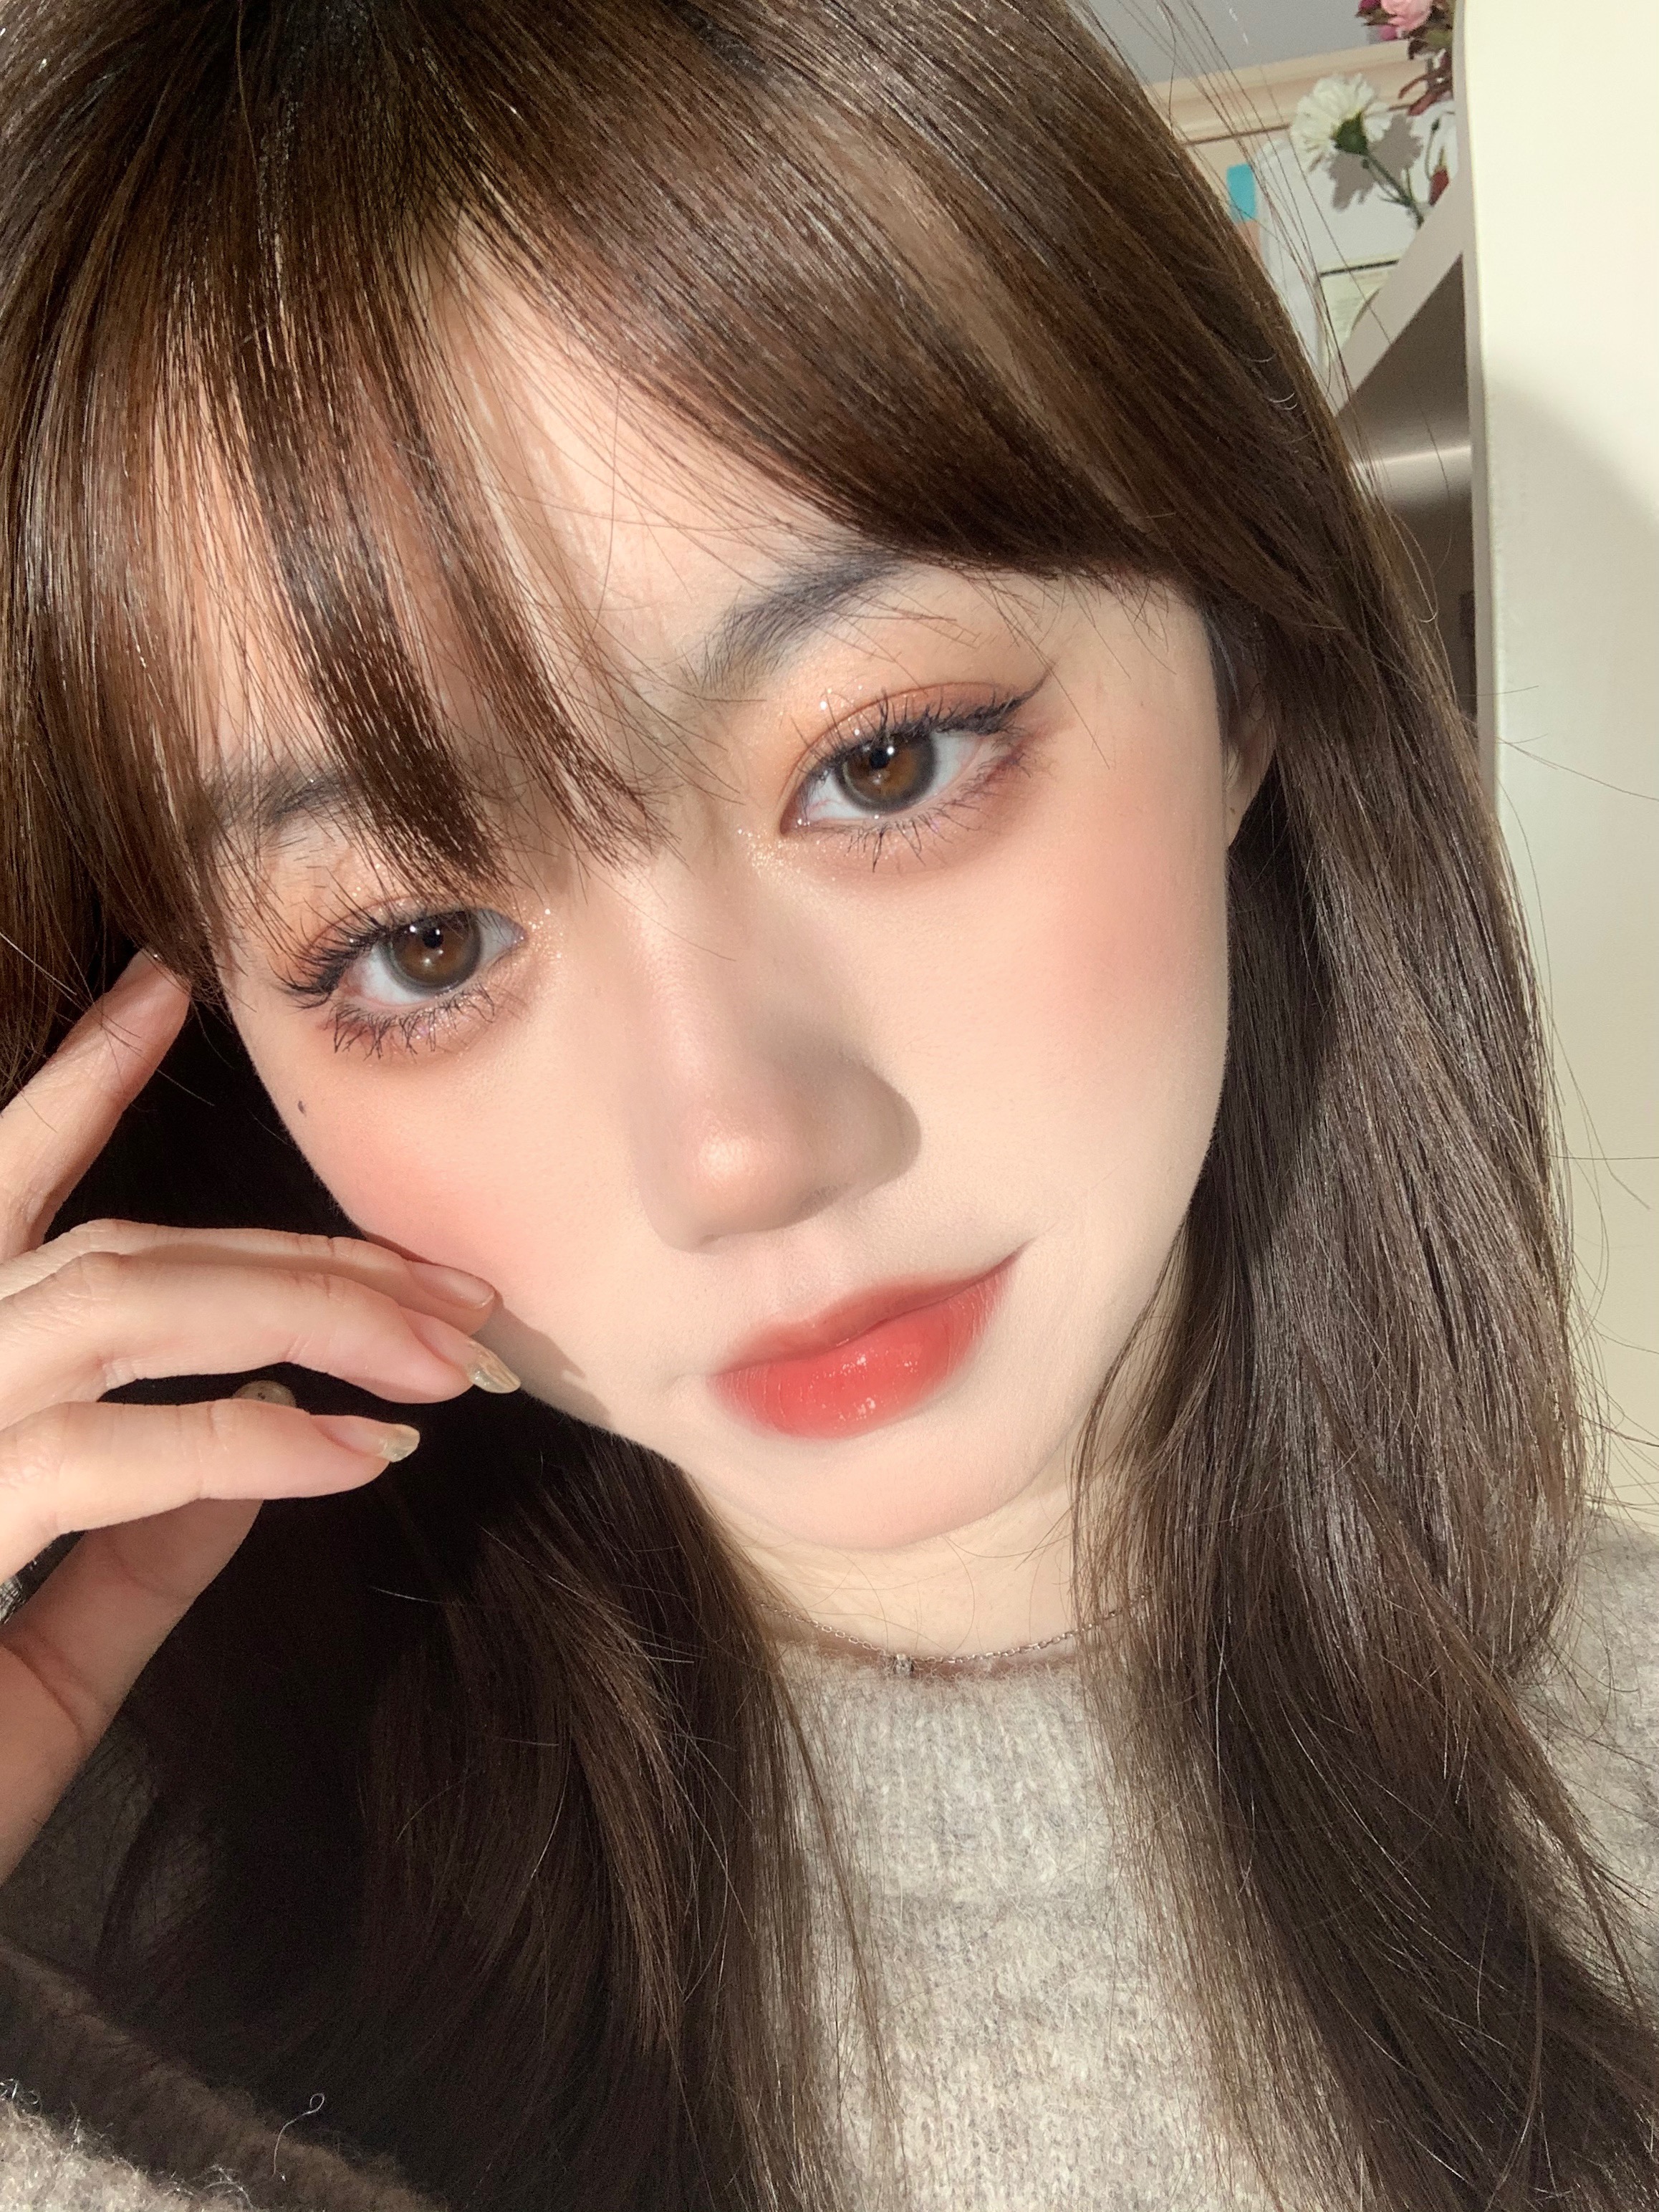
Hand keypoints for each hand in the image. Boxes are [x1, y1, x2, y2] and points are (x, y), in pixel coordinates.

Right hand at [0, 954, 508, 1881]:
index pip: (9, 1201)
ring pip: (118, 1306)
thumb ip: (142, 1543)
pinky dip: (249, 1442)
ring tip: (451, 1355)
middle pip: (120, 1257)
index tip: (160, 989)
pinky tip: (361, 1452)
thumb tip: (270, 1439)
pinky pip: (110, 1454)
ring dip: (303, 1313)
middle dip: (303, 1260)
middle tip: (457, 1292)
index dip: (77, 1087)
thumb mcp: (41, 1654)